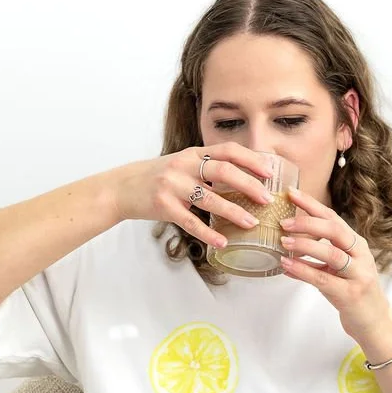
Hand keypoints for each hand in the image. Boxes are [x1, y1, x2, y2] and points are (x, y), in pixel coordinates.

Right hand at [108, 143, 274, 250]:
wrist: (121, 187)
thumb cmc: (157, 177)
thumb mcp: (181, 164)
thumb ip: (206, 167)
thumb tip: (242, 177)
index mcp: (193, 153)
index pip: (227, 150)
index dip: (251, 158)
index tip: (270, 170)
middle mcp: (184, 166)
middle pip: (223, 171)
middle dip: (248, 184)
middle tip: (267, 199)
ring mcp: (172, 186)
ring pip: (209, 198)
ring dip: (233, 211)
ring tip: (251, 223)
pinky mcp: (163, 207)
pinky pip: (190, 222)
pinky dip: (208, 233)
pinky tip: (222, 242)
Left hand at [278, 185, 391, 336]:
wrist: (374, 321)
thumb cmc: (353, 292)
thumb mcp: (338, 269)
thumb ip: (318, 256)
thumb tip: (286, 248)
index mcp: (356, 244)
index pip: (333, 218)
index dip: (312, 205)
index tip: (292, 193)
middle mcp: (360, 255)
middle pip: (335, 230)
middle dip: (308, 223)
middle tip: (284, 222)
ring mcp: (358, 274)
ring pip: (331, 253)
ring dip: (305, 245)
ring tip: (283, 241)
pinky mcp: (350, 294)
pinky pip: (323, 279)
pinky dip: (303, 270)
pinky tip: (287, 265)